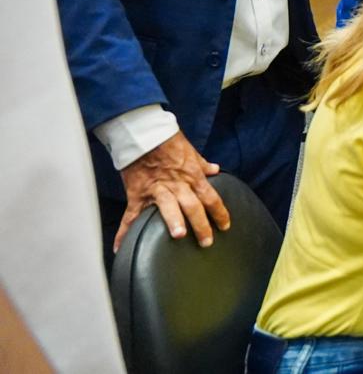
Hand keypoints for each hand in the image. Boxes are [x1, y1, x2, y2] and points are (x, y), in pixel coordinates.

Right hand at [114, 131, 229, 251]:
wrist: (144, 134)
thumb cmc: (168, 142)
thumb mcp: (190, 152)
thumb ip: (202, 164)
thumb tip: (216, 170)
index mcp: (192, 176)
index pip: (210, 197)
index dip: (220, 212)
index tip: (225, 226)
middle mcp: (177, 185)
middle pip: (193, 206)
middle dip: (201, 225)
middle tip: (206, 242)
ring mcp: (157, 190)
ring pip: (168, 207)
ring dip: (174, 221)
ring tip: (179, 235)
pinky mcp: (137, 194)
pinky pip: (131, 215)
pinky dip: (124, 232)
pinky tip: (119, 248)